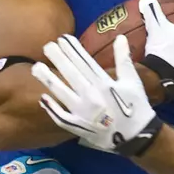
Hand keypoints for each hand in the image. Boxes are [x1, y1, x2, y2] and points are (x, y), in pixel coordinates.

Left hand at [32, 35, 162, 155]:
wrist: (136, 136)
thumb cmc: (135, 106)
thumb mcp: (132, 81)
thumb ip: (124, 59)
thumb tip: (119, 37)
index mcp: (104, 84)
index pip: (84, 62)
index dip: (72, 49)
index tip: (62, 38)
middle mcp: (91, 96)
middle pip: (71, 74)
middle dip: (58, 58)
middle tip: (47, 46)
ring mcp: (82, 113)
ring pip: (62, 93)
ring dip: (48, 80)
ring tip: (36, 68)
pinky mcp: (78, 127)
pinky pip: (61, 117)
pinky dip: (52, 108)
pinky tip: (42, 98)